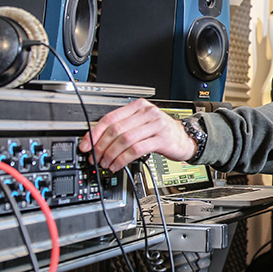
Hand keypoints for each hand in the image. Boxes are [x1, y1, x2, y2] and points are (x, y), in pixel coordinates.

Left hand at [78, 99, 194, 171]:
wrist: (186, 138)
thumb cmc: (162, 133)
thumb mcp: (143, 124)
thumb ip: (124, 127)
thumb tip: (97, 141)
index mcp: (138, 106)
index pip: (110, 118)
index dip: (94, 133)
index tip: (86, 145)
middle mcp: (147, 113)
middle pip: (115, 129)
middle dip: (101, 146)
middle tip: (95, 157)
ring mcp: (155, 125)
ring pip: (124, 140)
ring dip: (111, 154)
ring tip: (106, 163)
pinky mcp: (161, 139)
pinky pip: (136, 149)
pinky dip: (123, 159)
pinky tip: (118, 165)